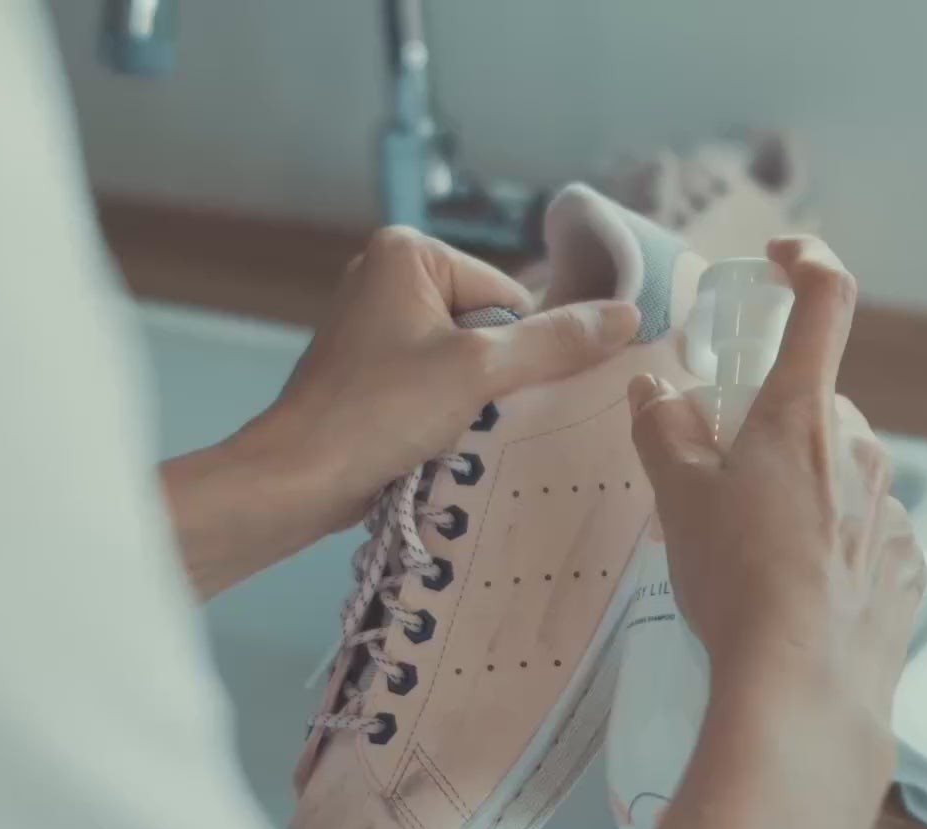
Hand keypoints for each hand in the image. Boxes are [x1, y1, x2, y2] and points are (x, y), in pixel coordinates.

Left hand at [248, 225, 639, 532]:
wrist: (298, 478)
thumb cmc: (379, 412)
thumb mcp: (479, 371)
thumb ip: (555, 342)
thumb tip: (629, 314)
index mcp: (409, 251)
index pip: (511, 297)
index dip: (517, 351)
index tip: (491, 394)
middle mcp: (388, 274)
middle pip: (490, 326)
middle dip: (494, 377)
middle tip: (469, 416)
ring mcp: (374, 324)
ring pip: (465, 360)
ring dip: (472, 400)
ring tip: (448, 432)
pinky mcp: (368, 370)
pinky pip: (434, 381)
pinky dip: (444, 412)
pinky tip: (433, 441)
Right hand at [626, 237, 925, 762]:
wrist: (803, 691)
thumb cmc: (736, 583)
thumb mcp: (679, 500)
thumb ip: (663, 432)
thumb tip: (654, 391)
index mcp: (804, 414)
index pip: (824, 300)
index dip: (805, 262)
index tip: (780, 259)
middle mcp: (861, 449)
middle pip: (816, 405)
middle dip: (771, 425)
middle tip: (720, 474)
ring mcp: (891, 509)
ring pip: (840, 470)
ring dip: (799, 487)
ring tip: (750, 549)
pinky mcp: (907, 566)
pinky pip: (864, 530)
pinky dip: (829, 542)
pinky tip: (794, 588)